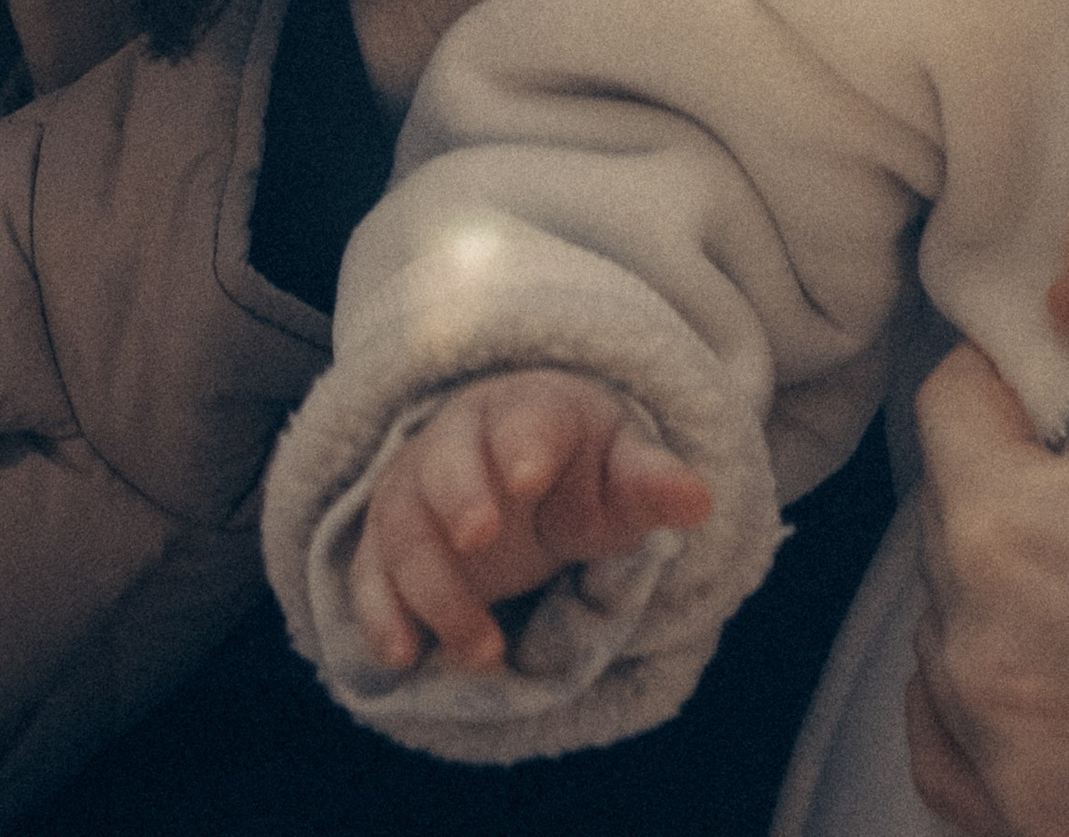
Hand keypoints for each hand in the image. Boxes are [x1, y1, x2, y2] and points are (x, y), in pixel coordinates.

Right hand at [350, 366, 713, 674]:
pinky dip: (379, 612)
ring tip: (483, 651)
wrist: (523, 468)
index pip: (527, 419)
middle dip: (460, 496)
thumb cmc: (581, 468)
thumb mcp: (623, 471)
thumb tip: (700, 500)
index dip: (526, 445)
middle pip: (446, 460)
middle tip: (481, 540)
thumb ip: (652, 483)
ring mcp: (414, 487)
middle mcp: (460, 439)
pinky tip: (403, 656)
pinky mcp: (386, 539)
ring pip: (405, 527)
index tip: (529, 478)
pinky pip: (368, 571)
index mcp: (529, 410)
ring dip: (435, 589)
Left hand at [903, 182, 1068, 836]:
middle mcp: (990, 689)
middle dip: (1035, 498)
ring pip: (955, 657)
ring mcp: (1022, 800)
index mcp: (1012, 547)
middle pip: (951, 535)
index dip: (1034, 385)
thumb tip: (1061, 286)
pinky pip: (977, 772)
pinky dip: (1025, 724)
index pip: (950, 411)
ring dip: (1016, 615)